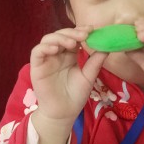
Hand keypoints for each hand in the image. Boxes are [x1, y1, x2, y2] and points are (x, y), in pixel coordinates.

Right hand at [29, 27, 104, 143]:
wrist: (64, 113)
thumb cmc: (76, 95)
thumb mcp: (89, 76)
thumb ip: (95, 62)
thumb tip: (107, 47)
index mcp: (69, 55)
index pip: (73, 37)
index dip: (80, 31)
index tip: (92, 30)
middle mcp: (57, 54)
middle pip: (60, 35)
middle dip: (72, 32)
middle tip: (84, 35)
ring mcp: (46, 59)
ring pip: (48, 39)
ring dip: (59, 37)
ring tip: (71, 43)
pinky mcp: (36, 66)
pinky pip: (37, 52)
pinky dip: (45, 47)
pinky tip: (55, 49)